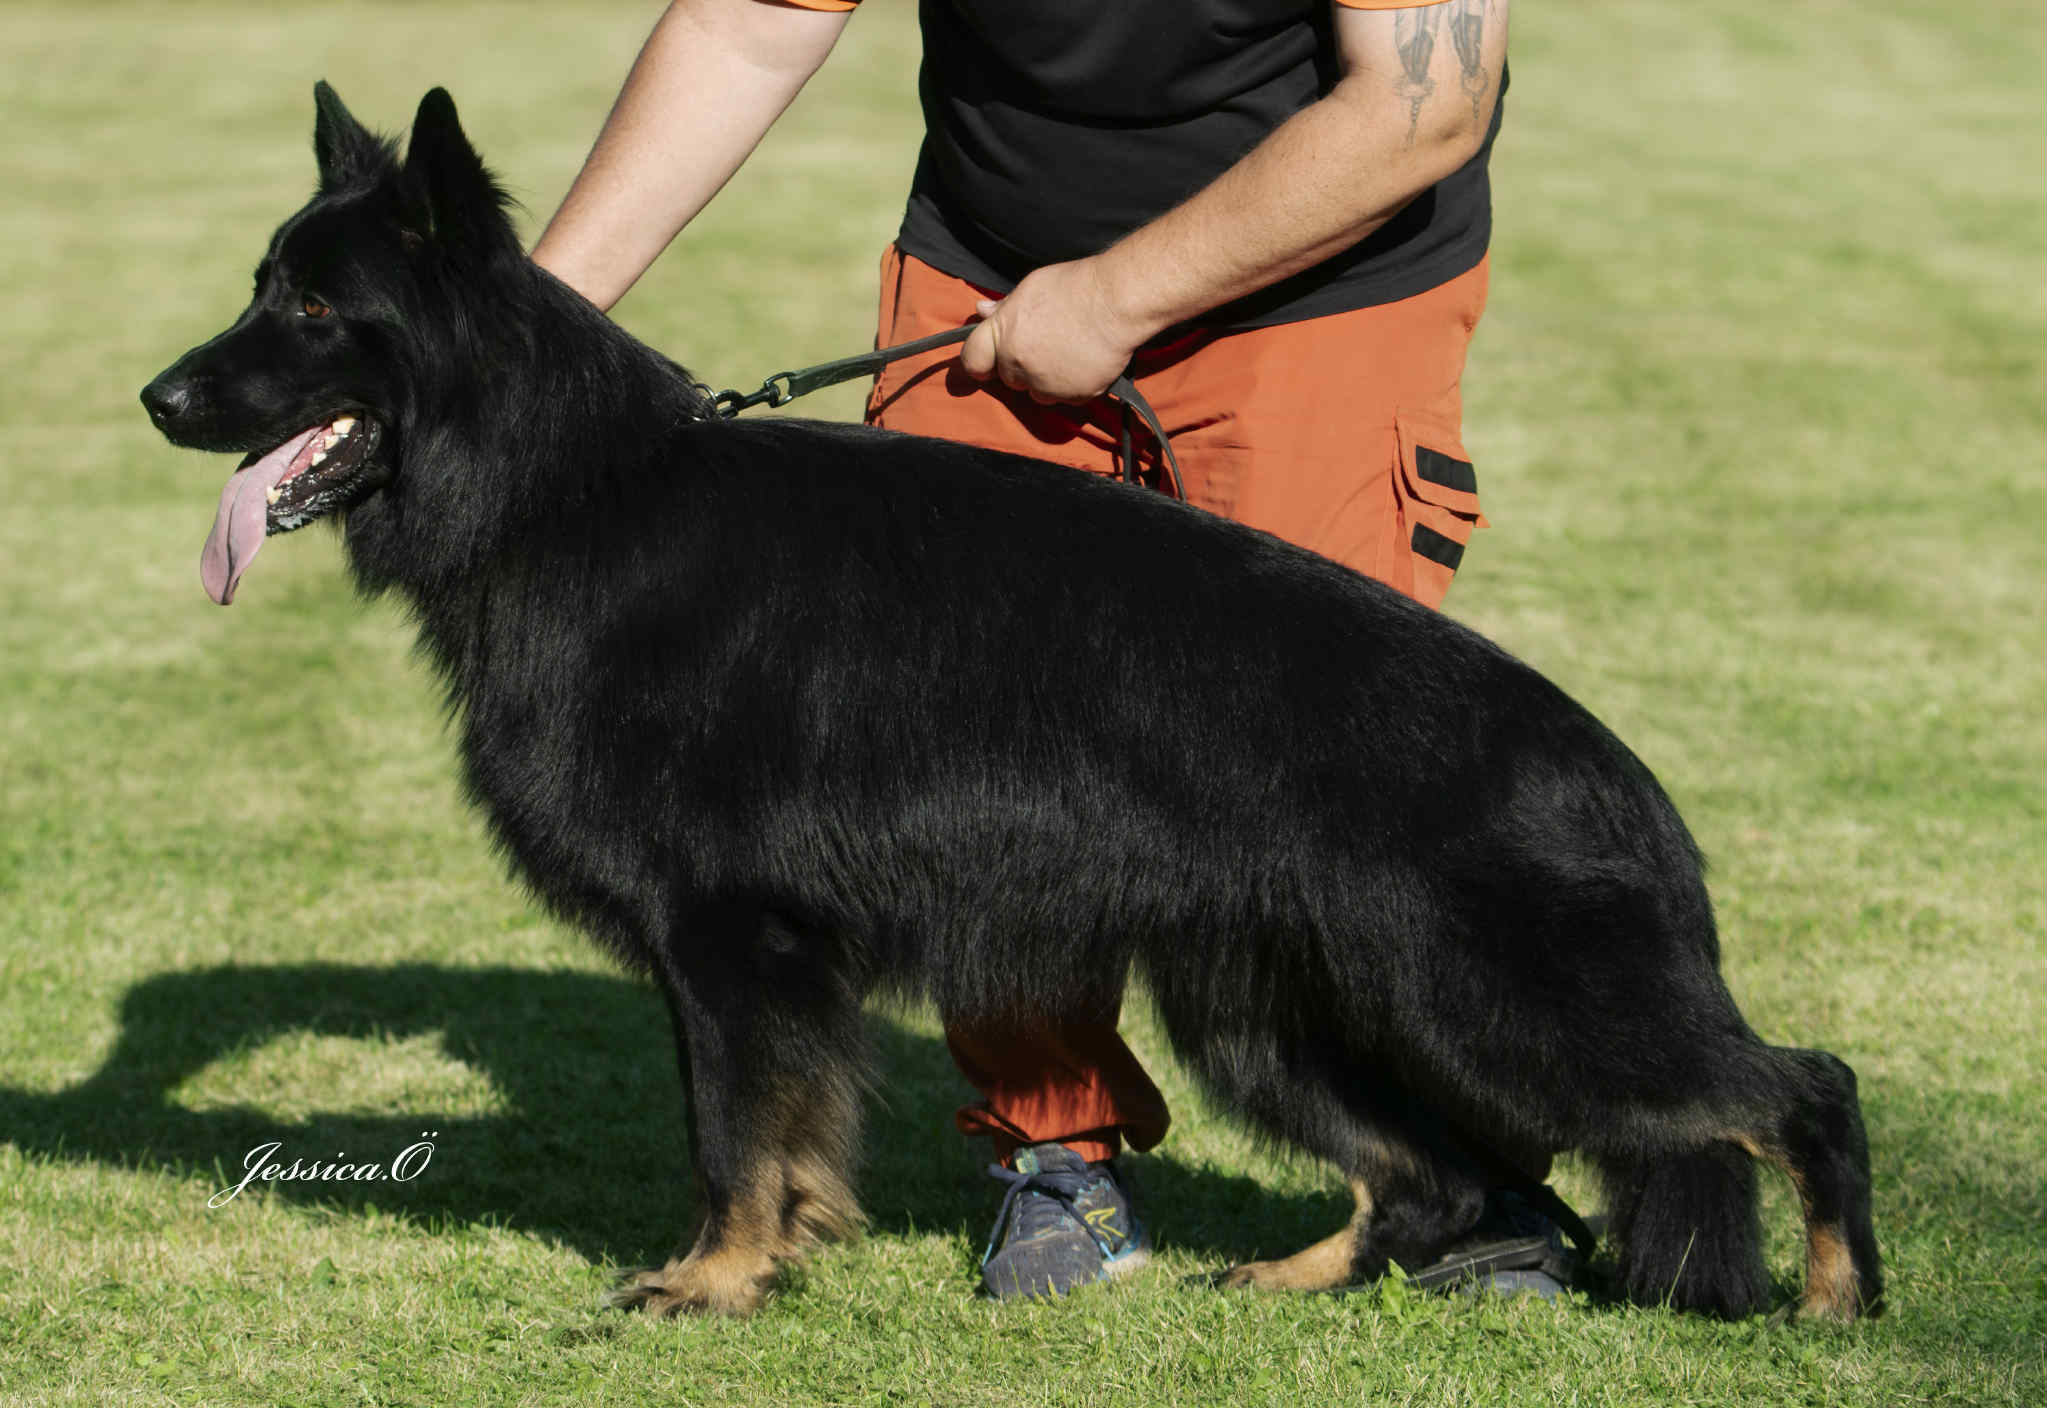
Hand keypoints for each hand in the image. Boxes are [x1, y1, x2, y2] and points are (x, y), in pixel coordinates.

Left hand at [960, 258, 1151, 403]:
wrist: (1117, 303)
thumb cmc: (1075, 287)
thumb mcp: (1031, 287)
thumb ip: (1004, 307)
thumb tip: (981, 310)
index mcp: (1004, 334)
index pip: (972, 360)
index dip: (979, 360)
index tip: (987, 361)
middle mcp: (1019, 364)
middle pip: (1008, 379)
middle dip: (1020, 367)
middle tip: (1044, 345)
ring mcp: (1046, 384)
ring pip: (1037, 393)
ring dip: (1045, 381)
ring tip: (1067, 354)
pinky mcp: (1073, 396)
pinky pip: (1066, 399)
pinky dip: (1072, 386)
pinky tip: (1084, 362)